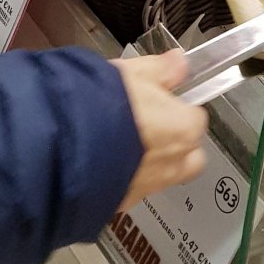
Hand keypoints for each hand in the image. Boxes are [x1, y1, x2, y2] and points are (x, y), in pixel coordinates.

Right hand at [113, 50, 206, 210]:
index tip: (161, 100)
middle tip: (150, 124)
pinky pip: (137, 188)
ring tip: (123, 142)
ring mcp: (151, 186)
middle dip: (177, 143)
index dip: (178, 107)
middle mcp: (173, 162)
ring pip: (165, 175)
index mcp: (182, 128)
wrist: (66, 146)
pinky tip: (108, 160)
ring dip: (153, 162)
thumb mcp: (131, 73)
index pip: (197, 117)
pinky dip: (129, 177)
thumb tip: (179, 62)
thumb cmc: (100, 105)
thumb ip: (160, 69)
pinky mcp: (127, 202)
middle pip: (190, 155)